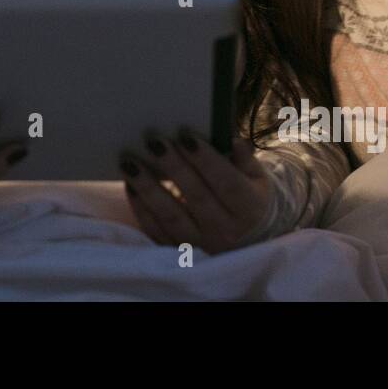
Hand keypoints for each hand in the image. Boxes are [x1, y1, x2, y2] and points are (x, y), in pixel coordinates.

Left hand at [120, 129, 273, 254]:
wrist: (249, 241)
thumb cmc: (250, 199)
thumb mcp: (257, 179)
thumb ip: (245, 160)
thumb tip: (232, 141)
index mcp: (249, 209)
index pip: (227, 183)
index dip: (206, 160)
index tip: (185, 136)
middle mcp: (226, 230)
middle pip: (196, 197)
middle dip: (173, 167)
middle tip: (152, 141)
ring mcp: (201, 245)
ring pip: (172, 216)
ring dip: (148, 188)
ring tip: (130, 163)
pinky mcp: (181, 253)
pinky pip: (157, 231)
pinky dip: (141, 209)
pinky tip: (131, 186)